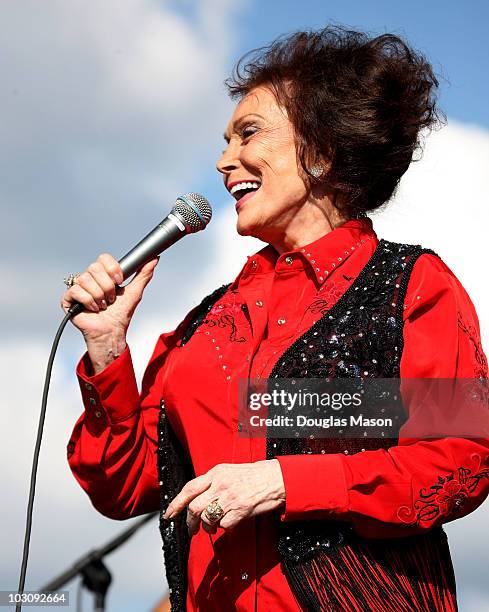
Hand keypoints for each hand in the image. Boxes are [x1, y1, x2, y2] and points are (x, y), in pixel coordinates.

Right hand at [60, 253, 158, 340]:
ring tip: (103, 305)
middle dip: (107, 286)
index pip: (104, 258)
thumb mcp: (134, 292)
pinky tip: (93, 309)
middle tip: (111, 298)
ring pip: (85, 279)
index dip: (112, 269)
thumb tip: (155, 258)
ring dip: (99, 296)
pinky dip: (88, 302)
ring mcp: (78, 288)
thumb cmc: (121, 314)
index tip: (120, 281)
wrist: (112, 332)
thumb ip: (144, 274)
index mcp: (103, 275)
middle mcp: (89, 279)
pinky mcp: (68, 299)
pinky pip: (76, 290)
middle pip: (94, 267)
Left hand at [163, 459, 285, 535]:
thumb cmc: (254, 475)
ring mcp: (230, 498)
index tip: (169, 514)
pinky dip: (223, 527)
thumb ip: (213, 481)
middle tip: (192, 528)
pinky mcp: (240, 510)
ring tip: (211, 527)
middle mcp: (221, 484)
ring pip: (207, 518)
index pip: (189, 488)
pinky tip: (228, 523)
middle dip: (190, 522)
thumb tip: (197, 497)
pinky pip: (224, 525)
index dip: (176, 503)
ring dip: (207, 527)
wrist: (276, 478)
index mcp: (216, 473)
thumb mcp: (229, 471)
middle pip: (195, 507)